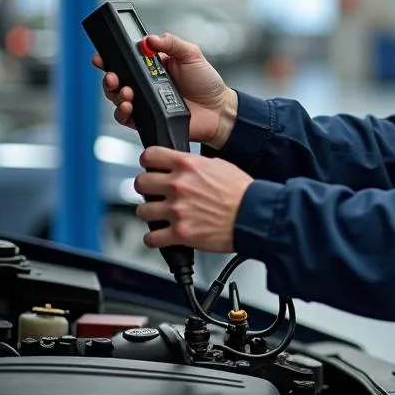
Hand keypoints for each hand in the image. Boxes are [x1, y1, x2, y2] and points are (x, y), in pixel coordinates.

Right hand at [92, 32, 238, 147]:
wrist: (218, 110)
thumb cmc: (206, 82)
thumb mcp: (191, 55)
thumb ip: (171, 43)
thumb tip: (148, 39)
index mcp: (152, 65)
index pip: (125, 59)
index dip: (110, 57)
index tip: (102, 56)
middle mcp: (144, 83)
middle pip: (115, 79)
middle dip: (108, 77)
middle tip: (113, 75)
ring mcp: (144, 102)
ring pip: (117, 98)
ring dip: (115, 94)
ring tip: (126, 91)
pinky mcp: (146, 119)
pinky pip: (126, 117)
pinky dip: (123, 112)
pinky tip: (129, 106)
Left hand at [134, 147, 253, 252]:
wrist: (253, 215)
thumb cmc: (242, 192)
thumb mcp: (220, 165)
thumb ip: (196, 165)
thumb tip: (184, 165)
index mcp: (188, 166)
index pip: (150, 156)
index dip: (148, 162)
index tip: (149, 167)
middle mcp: (179, 186)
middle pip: (141, 183)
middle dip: (146, 188)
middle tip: (153, 193)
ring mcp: (177, 210)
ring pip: (142, 211)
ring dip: (149, 214)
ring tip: (158, 215)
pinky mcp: (180, 233)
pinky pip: (151, 237)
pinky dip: (153, 238)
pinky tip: (160, 236)